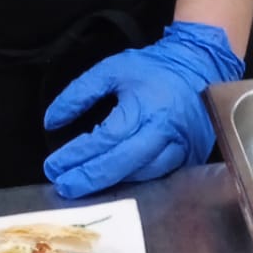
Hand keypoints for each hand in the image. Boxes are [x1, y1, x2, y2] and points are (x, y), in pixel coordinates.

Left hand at [42, 21, 244, 199]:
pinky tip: (115, 183)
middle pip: (121, 165)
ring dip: (111, 184)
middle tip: (63, 187)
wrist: (201, 64)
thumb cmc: (154, 67)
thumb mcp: (111, 69)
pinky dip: (135, 181)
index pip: (103, 140)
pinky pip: (160, 176)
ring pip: (141, 176)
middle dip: (88, 180)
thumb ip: (79, 94)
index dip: (75, 156)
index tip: (53, 166)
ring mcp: (181, 148)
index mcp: (143, 108)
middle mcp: (163, 133)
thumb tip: (52, 122)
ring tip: (84, 186)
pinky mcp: (191, 157)